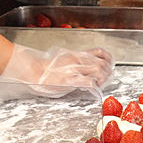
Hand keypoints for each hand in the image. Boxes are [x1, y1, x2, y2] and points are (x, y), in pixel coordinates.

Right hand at [0, 45, 115, 98]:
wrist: (33, 70)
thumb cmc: (47, 67)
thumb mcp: (64, 58)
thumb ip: (77, 60)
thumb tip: (88, 65)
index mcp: (77, 54)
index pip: (100, 52)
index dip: (109, 59)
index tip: (109, 66)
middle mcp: (77, 60)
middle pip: (102, 63)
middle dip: (107, 73)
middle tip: (103, 80)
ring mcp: (74, 70)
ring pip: (99, 70)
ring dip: (102, 79)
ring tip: (98, 84)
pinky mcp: (70, 80)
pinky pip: (88, 82)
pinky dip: (94, 87)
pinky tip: (92, 90)